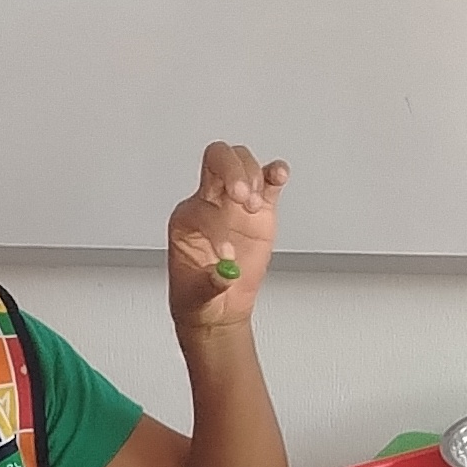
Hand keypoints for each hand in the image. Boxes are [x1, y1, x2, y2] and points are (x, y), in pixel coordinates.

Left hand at [168, 143, 289, 334]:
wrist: (218, 306)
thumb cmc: (199, 296)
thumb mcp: (197, 297)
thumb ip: (209, 285)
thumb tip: (223, 275)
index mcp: (187, 219)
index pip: (200, 202)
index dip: (216, 224)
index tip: (228, 254)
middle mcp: (209, 203)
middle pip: (217, 160)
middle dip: (232, 171)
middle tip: (244, 197)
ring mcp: (234, 203)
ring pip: (241, 162)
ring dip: (252, 176)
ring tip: (255, 205)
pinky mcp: (259, 210)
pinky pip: (268, 180)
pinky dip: (276, 172)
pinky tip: (279, 174)